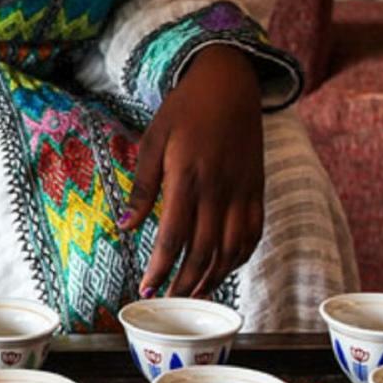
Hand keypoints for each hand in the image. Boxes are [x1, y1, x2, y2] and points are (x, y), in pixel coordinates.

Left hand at [119, 45, 265, 297]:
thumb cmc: (184, 111)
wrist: (230, 83)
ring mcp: (243, 191)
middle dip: (184, 281)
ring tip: (193, 294)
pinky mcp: (257, 189)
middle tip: (167, 300)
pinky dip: (240, 256)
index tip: (147, 287)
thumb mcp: (153, 142)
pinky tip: (224, 269)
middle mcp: (219, 190)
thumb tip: (124, 226)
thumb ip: (142, 187)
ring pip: (231, 248)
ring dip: (213, 276)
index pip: (173, 236)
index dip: (160, 267)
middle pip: (204, 250)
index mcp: (188, 179)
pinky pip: (253, 232)